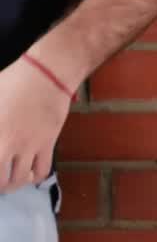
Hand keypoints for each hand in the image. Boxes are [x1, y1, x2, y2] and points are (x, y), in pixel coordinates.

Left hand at [0, 56, 71, 191]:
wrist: (46, 74)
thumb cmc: (12, 81)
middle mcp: (6, 144)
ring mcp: (28, 145)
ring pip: (18, 179)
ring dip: (11, 185)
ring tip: (8, 183)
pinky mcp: (47, 143)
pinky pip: (42, 171)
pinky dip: (34, 178)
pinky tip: (29, 174)